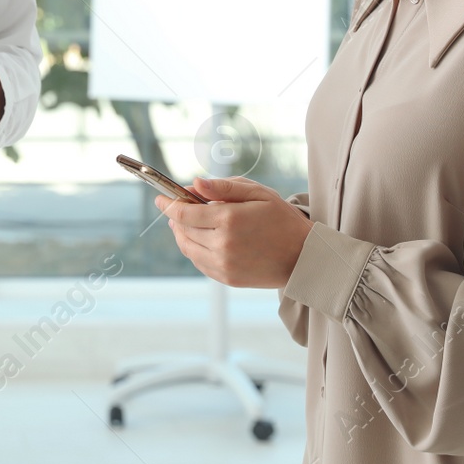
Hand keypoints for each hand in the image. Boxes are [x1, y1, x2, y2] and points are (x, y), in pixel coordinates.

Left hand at [155, 176, 313, 287]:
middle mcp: (223, 245)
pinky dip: (194, 249)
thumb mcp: (257, 193)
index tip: (160, 198)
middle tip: (176, 207)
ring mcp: (224, 265)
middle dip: (176, 217)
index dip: (169, 205)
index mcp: (229, 220)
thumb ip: (223, 187)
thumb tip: (194, 184)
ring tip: (184, 224)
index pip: (185, 213)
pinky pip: (199, 262)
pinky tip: (199, 239)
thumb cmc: (282, 219)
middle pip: (183, 230)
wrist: (303, 256)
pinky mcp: (227, 278)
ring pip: (188, 248)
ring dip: (181, 234)